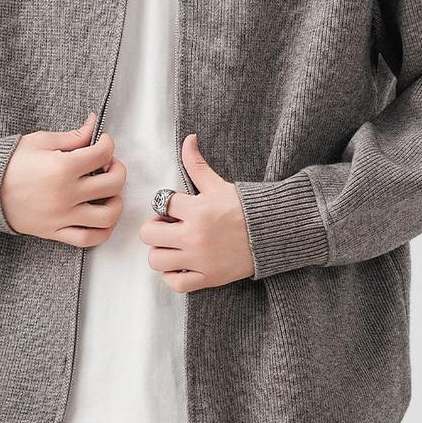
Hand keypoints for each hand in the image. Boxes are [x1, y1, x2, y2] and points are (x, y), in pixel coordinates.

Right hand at [0, 111, 126, 246]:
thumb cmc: (11, 162)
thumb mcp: (41, 141)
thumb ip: (73, 136)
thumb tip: (94, 125)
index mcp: (63, 167)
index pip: (103, 153)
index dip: (108, 144)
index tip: (102, 142)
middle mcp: (66, 194)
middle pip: (113, 184)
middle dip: (117, 170)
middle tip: (108, 165)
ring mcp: (62, 216)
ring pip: (107, 216)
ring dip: (116, 201)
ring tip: (108, 193)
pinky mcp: (55, 232)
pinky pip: (88, 239)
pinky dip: (103, 231)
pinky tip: (103, 218)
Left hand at [138, 133, 255, 291]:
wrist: (272, 233)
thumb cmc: (245, 208)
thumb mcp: (219, 184)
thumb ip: (197, 164)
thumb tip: (188, 139)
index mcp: (197, 210)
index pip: (160, 203)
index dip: (164, 203)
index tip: (174, 206)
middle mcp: (194, 236)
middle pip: (149, 234)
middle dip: (156, 227)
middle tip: (169, 226)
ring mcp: (200, 260)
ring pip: (156, 260)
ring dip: (161, 251)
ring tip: (174, 245)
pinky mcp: (208, 278)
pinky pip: (175, 283)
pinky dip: (173, 275)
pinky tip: (181, 264)